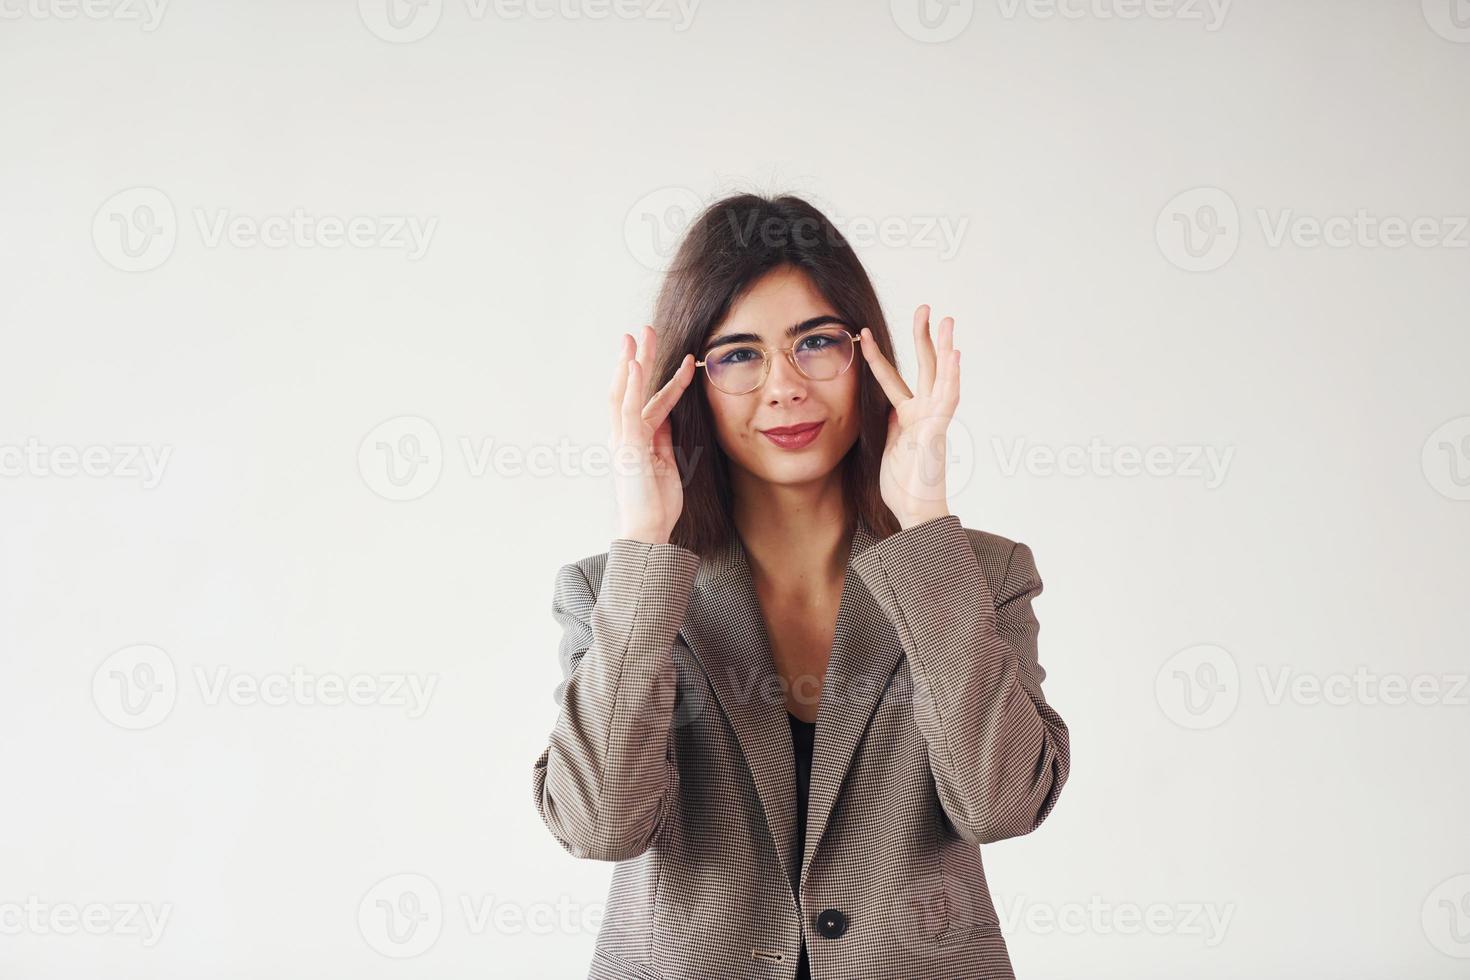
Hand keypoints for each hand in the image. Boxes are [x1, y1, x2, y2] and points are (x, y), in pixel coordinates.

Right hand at [609, 325, 696, 544]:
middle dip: (637, 358)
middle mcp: (624, 436)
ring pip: (625, 393)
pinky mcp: (628, 446)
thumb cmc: (658, 502)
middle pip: (629, 389)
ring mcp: (623, 440)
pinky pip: (629, 409)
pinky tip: (638, 364)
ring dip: (632, 362)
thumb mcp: (667, 462)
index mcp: (635, 439)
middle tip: (643, 330)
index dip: (662, 378)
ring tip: (638, 337)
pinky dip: (632, 385)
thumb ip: (663, 436)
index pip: (648, 401)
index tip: (676, 357)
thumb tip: (669, 414)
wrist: (649, 530)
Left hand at [858, 305, 959, 530]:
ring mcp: (934, 420)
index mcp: (907, 416)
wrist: (915, 512)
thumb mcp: (887, 446)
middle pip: (924, 367)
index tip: (865, 334)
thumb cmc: (903, 486)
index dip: (878, 357)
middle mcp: (924, 413)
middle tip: (926, 307)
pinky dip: (953, 377)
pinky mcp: (938, 431)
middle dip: (924, 337)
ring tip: (947, 320)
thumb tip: (888, 407)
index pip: (891, 379)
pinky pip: (948, 400)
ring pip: (941, 376)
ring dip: (944, 347)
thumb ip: (889, 424)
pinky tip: (956, 354)